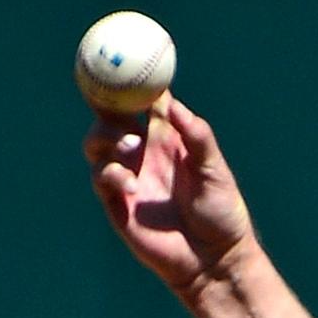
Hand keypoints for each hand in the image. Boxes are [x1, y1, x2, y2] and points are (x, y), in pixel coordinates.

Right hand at [86, 97, 257, 296]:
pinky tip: (132, 184)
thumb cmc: (220, 211)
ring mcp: (128, 175)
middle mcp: (142, 151)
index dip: (131, 79)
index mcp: (167, 137)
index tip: (124, 59)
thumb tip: (174, 105)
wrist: (213, 258)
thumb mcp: (214, 169)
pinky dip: (112, 174)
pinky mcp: (117, 203)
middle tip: (106, 93)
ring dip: (106, 137)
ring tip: (131, 146)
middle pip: (110, 115)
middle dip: (101, 100)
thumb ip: (197, 136)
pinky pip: (101, 178)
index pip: (142, 99)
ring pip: (97, 142)